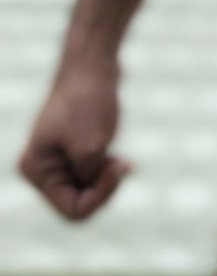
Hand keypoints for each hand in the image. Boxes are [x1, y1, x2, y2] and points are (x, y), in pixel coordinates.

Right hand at [19, 56, 132, 219]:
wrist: (92, 64)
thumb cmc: (88, 102)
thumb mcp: (91, 150)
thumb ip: (89, 180)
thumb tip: (90, 187)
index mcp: (36, 170)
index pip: (72, 211)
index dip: (100, 197)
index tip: (117, 169)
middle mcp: (41, 169)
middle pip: (78, 204)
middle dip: (103, 188)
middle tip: (121, 163)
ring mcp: (56, 161)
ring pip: (88, 191)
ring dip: (107, 179)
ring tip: (121, 160)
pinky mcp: (72, 152)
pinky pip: (93, 177)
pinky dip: (108, 171)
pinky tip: (122, 160)